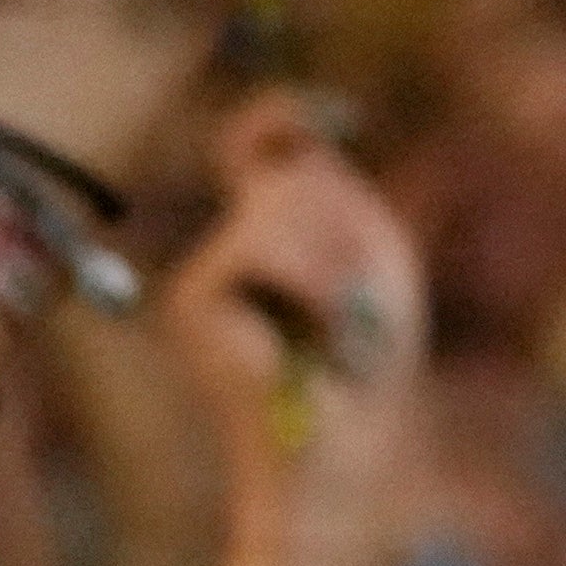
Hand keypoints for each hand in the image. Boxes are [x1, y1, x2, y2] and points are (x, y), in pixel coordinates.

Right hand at [171, 98, 427, 565]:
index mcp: (276, 230)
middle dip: (348, 226)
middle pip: (292, 172)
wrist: (344, 451)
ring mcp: (204, 272)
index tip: (325, 116)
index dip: (281, 114)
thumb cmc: (369, 363)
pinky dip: (311, 283)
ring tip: (341, 324)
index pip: (258, 142)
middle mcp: (230, 246)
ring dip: (336, 261)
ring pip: (279, 204)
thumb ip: (335, 188)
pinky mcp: (190, 300)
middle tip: (359, 303)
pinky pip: (260, 245)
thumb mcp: (374, 256)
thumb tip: (294, 136)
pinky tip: (316, 333)